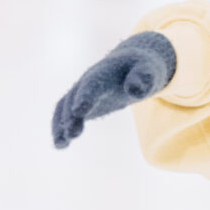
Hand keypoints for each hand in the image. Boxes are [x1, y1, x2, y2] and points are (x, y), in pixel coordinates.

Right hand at [52, 31, 177, 147]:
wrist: (130, 63)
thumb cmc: (142, 68)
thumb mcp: (148, 71)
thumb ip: (143, 78)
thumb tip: (135, 90)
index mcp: (104, 71)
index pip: (92, 83)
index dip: (85, 97)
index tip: (78, 112)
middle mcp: (88, 80)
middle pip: (75, 97)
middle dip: (71, 115)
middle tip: (72, 134)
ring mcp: (81, 91)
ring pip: (65, 106)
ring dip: (61, 124)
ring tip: (60, 143)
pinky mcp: (80, 103)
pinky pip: (65, 114)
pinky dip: (60, 127)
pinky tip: (60, 145)